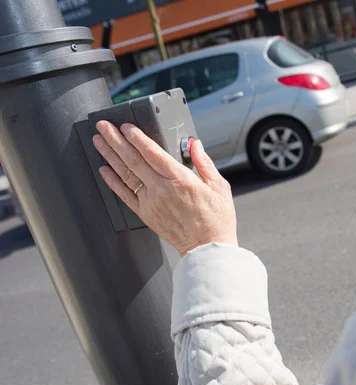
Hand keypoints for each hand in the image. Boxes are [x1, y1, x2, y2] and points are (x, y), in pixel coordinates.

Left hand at [92, 121, 237, 256]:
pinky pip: (124, 195)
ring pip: (125, 174)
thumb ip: (204, 162)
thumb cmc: (216, 219)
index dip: (137, 138)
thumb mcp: (219, 186)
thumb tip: (195, 144)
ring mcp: (151, 202)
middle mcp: (161, 190)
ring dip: (110, 156)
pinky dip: (112, 181)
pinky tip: (104, 170)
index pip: (152, 153)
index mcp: (180, 180)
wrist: (207, 247)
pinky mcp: (146, 214)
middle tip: (103, 127)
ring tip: (99, 142)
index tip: (126, 127)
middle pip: (133, 160)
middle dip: (116, 141)